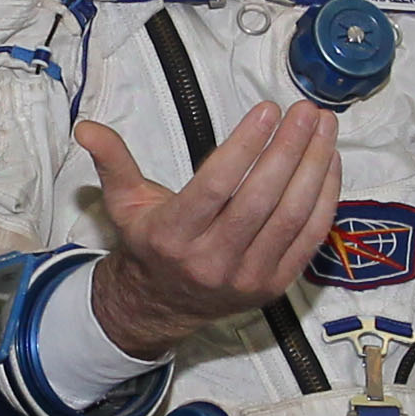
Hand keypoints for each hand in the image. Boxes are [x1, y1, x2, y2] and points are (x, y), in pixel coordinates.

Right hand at [80, 105, 340, 356]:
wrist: (163, 304)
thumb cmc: (151, 242)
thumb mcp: (124, 202)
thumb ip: (112, 161)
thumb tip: (85, 127)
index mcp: (173, 236)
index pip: (216, 187)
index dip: (245, 146)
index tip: (267, 111)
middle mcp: (211, 261)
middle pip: (260, 200)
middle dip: (289, 149)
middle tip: (305, 111)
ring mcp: (247, 277)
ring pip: (291, 217)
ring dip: (314, 167)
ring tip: (325, 127)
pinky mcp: (274, 285)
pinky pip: (309, 237)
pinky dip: (324, 198)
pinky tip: (329, 162)